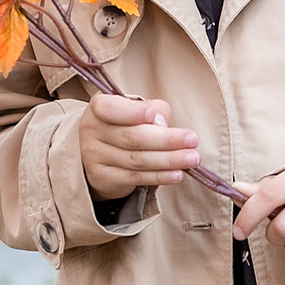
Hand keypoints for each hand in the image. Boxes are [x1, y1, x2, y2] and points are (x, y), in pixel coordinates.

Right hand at [76, 95, 199, 199]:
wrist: (97, 152)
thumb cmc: (123, 123)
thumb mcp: (136, 109)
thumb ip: (153, 109)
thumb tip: (161, 124)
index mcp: (99, 107)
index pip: (111, 108)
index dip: (132, 113)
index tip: (152, 115)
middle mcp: (92, 131)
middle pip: (132, 137)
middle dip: (166, 140)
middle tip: (192, 140)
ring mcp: (95, 156)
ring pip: (137, 160)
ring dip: (169, 160)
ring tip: (192, 158)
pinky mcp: (103, 177)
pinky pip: (136, 177)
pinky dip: (159, 176)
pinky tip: (177, 174)